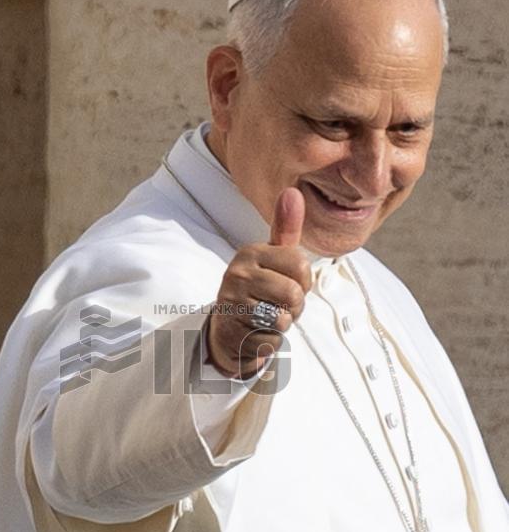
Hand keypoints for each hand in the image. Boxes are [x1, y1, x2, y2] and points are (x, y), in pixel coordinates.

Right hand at [206, 188, 311, 377]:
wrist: (228, 330)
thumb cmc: (259, 291)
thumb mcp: (272, 259)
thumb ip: (285, 228)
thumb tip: (293, 191)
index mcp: (250, 253)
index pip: (300, 264)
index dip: (303, 280)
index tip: (287, 282)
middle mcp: (237, 274)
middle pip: (294, 292)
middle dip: (295, 305)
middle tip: (278, 304)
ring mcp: (232, 302)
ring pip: (284, 317)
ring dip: (284, 323)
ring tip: (267, 317)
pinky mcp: (233, 330)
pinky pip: (273, 338)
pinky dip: (271, 340)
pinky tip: (257, 332)